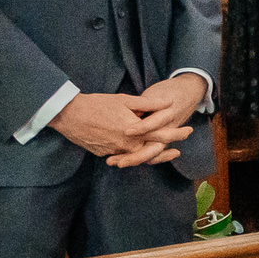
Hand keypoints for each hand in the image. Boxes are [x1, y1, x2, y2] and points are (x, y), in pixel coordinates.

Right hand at [50, 87, 191, 167]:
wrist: (70, 115)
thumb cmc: (98, 104)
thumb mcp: (125, 100)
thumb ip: (149, 104)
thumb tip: (169, 104)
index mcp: (134, 130)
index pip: (162, 135)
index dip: (177, 134)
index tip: (188, 131)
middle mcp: (127, 145)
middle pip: (152, 151)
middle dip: (166, 150)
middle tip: (178, 149)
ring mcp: (115, 152)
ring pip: (137, 157)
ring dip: (150, 156)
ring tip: (162, 153)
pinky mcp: (105, 154)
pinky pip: (123, 157)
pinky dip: (131, 156)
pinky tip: (136, 152)